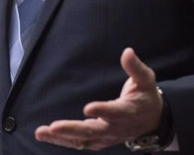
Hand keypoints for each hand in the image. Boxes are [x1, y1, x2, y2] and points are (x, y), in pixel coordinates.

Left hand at [35, 48, 162, 150]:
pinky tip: (46, 135)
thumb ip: (135, 67)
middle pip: (93, 131)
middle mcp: (115, 128)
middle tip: (54, 127)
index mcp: (128, 112)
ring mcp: (106, 137)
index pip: (115, 113)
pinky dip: (62, 141)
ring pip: (83, 140)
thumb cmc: (145, 96)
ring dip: (61, 137)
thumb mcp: (145, 80)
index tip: (88, 107)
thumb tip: (127, 51)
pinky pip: (79, 143)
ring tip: (41, 132)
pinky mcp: (98, 141)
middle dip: (72, 129)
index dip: (103, 111)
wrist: (152, 121)